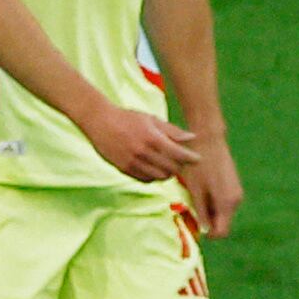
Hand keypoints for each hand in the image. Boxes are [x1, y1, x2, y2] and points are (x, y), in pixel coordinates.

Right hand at [87, 105, 201, 183]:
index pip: (179, 154)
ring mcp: (133, 162)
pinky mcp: (125, 169)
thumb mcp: (151, 120)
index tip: (198, 159)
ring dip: (168, 173)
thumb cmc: (128, 118)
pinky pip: (146, 180)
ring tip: (169, 165)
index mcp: (152, 138)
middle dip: (180, 166)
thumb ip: (172, 130)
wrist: (100, 122)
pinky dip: (154, 177)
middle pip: (171, 168)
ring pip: (160, 177)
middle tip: (182, 161)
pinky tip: (155, 169)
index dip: (191, 158)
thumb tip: (192, 138)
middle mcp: (143, 152)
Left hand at [182, 134, 244, 237]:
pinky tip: (202, 188)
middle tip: (190, 208)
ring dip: (209, 210)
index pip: (221, 232)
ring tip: (195, 195)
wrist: (208, 140)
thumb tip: (205, 231)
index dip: (208, 234)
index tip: (194, 225)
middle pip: (223, 222)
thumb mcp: (195, 191)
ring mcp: (236, 192)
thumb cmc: (198, 165)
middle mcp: (236, 200)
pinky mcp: (234, 184)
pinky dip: (213, 200)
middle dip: (208, 220)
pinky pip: (224, 201)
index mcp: (227, 204)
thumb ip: (201, 213)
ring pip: (223, 212)